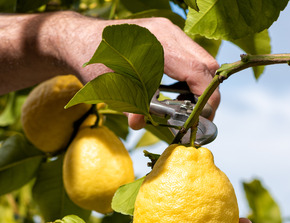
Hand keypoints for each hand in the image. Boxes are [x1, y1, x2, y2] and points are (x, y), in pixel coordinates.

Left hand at [44, 12, 221, 129]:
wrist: (81, 40)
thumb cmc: (93, 61)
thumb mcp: (110, 87)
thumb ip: (129, 105)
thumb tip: (139, 124)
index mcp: (158, 43)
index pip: (198, 71)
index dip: (206, 97)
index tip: (203, 118)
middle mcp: (169, 33)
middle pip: (206, 64)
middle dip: (208, 93)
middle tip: (199, 117)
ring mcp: (169, 31)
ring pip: (201, 59)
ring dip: (200, 85)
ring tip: (189, 107)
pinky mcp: (167, 36)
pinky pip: (190, 56)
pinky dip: (190, 77)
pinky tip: (177, 93)